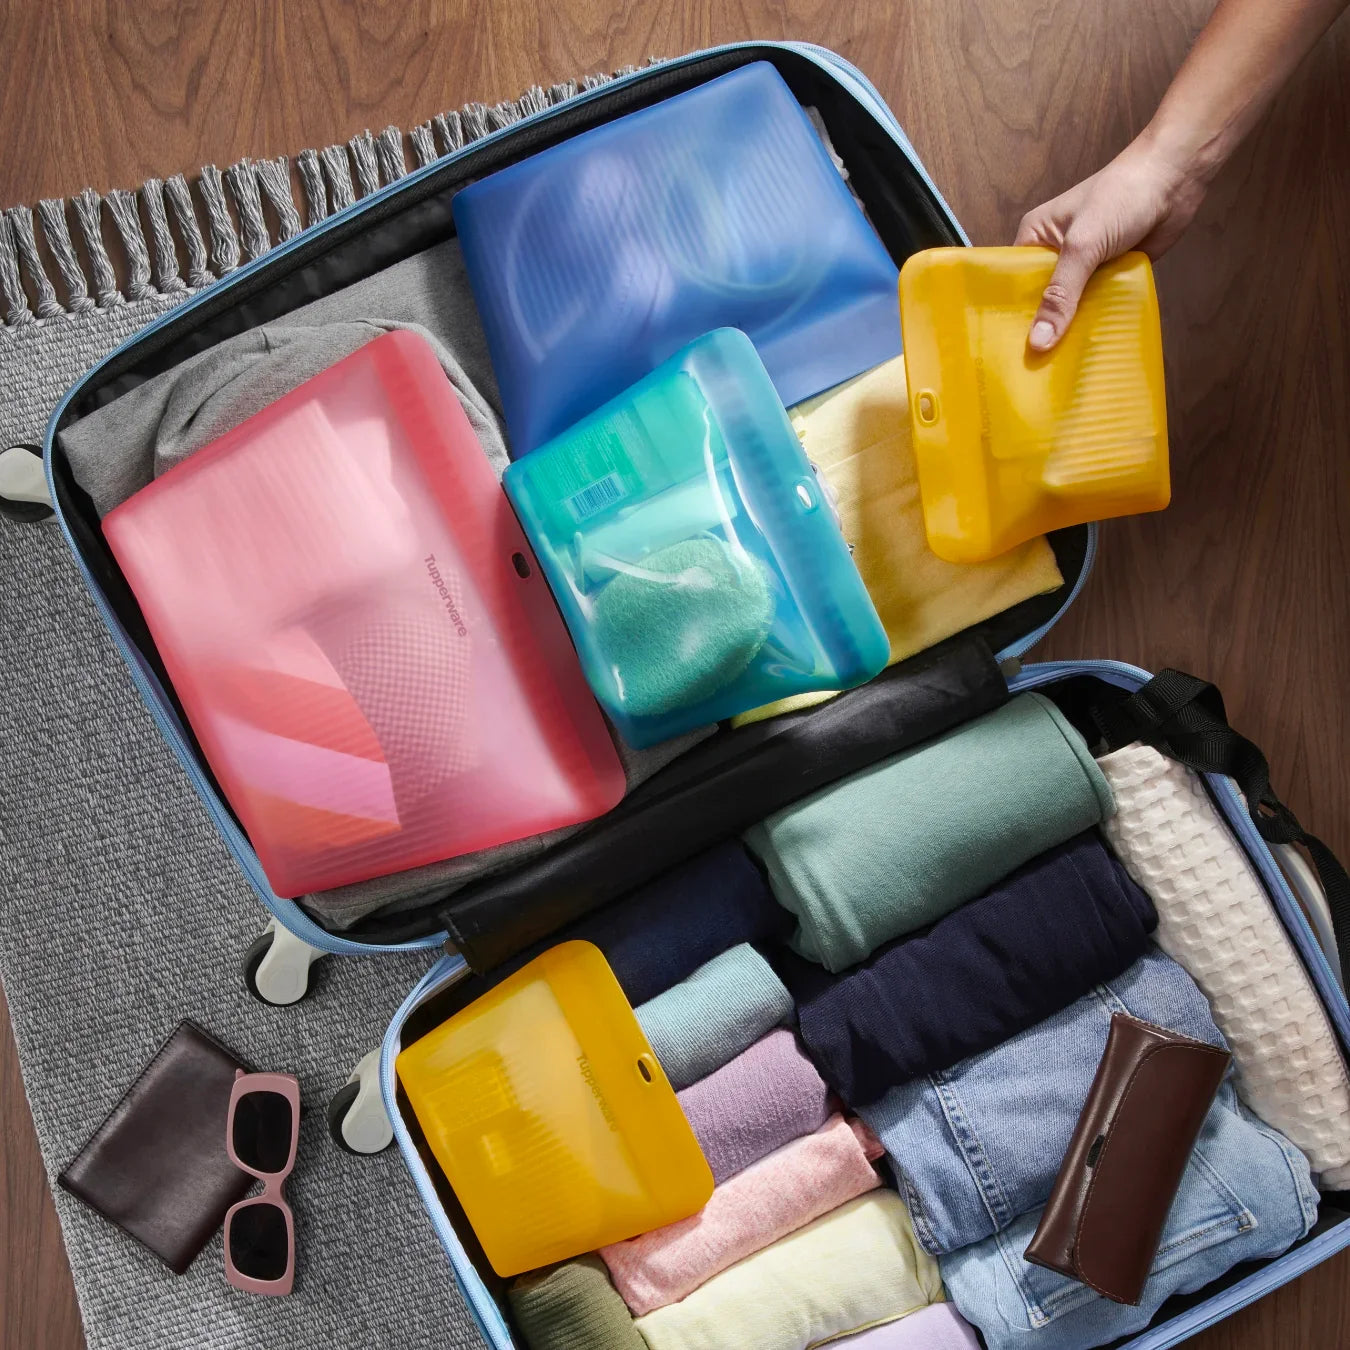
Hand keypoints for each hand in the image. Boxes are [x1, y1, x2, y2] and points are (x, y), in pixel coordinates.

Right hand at [1015, 136, 1207, 349]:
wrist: (1175, 177)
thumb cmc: (1121, 196)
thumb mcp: (1083, 245)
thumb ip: (1062, 294)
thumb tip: (1038, 342)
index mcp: (1036, 238)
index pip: (1012, 284)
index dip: (1009, 316)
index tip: (1005, 352)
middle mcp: (1055, 253)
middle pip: (1041, 300)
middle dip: (1040, 328)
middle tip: (1031, 370)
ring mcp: (1084, 265)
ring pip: (1070, 306)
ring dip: (1070, 329)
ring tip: (1057, 369)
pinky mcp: (1110, 273)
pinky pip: (1097, 304)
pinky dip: (1096, 321)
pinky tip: (1090, 348)